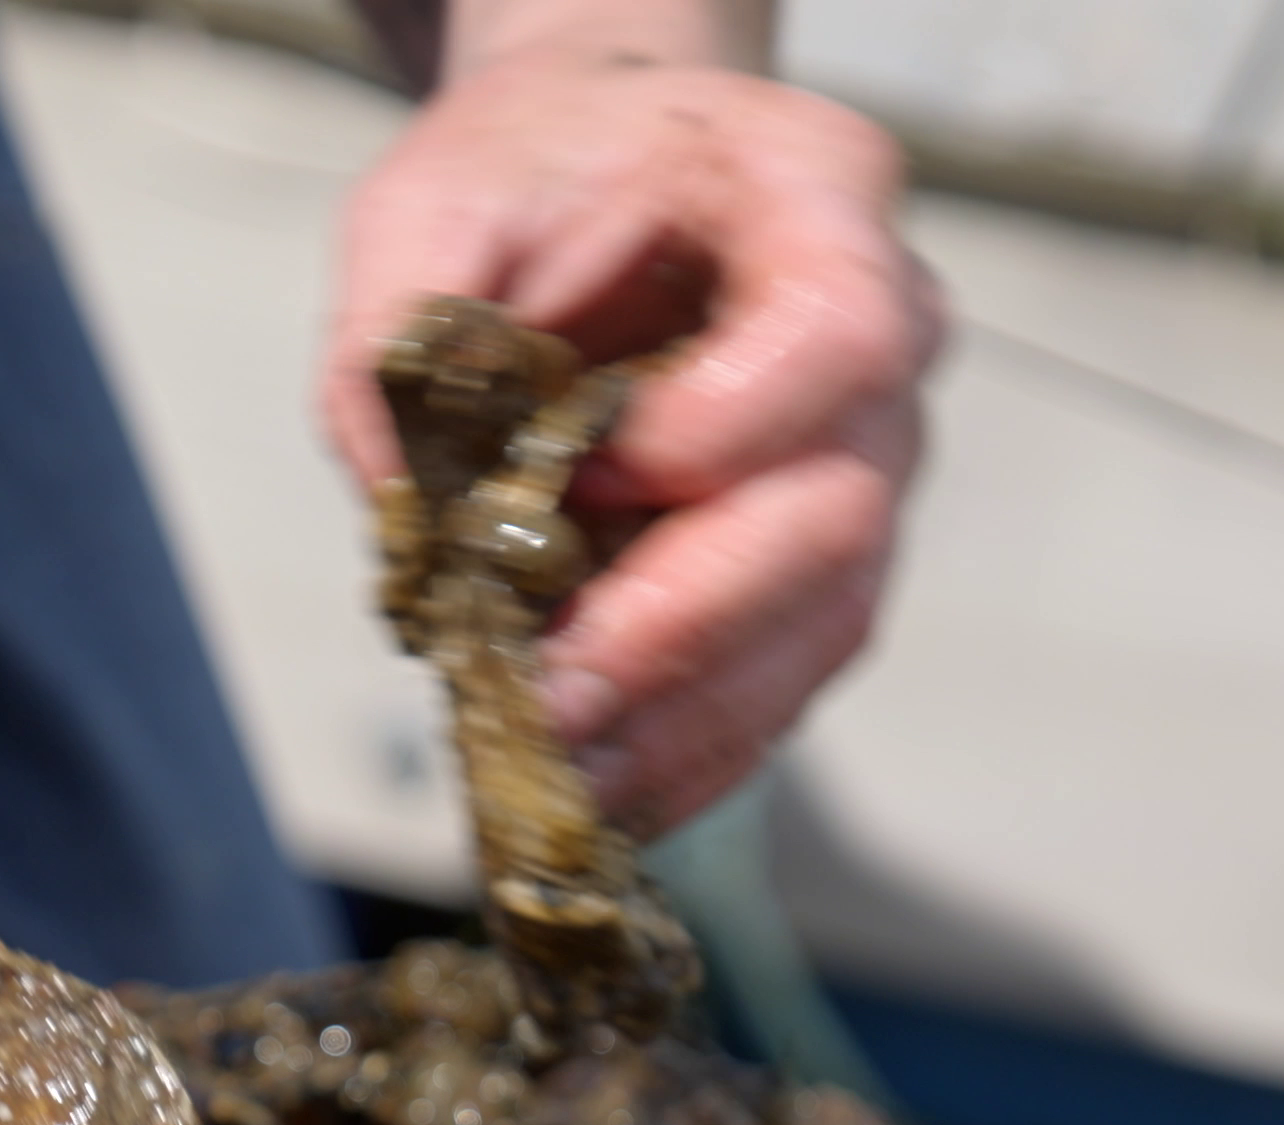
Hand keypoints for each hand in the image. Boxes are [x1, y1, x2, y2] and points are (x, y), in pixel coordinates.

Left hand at [322, 5, 942, 832]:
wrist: (599, 176)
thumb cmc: (535, 172)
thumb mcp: (433, 199)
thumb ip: (404, 323)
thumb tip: (405, 504)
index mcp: (813, 198)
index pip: (839, 331)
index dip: (728, 426)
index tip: (590, 470)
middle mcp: (879, 344)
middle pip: (836, 516)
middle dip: (685, 626)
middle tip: (554, 701)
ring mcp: (861, 464)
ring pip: (821, 623)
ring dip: (685, 719)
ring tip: (561, 783)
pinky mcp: (817, 567)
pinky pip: (783, 681)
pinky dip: (690, 748)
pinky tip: (601, 792)